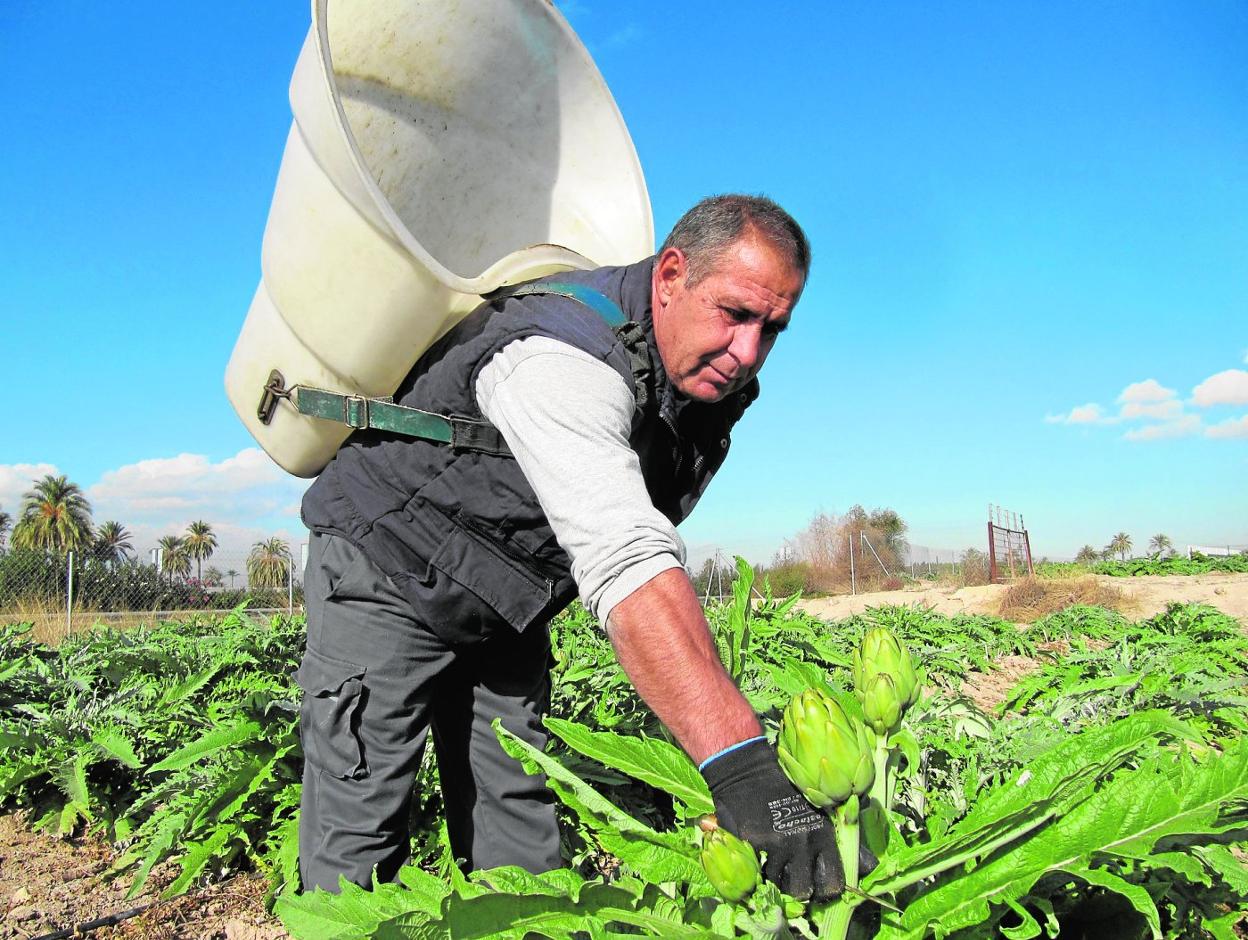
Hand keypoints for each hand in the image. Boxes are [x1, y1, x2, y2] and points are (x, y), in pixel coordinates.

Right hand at [702, 738, 873, 901]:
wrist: (749, 772)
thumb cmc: (786, 790)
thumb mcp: (819, 808)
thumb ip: (841, 836)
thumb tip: (868, 867)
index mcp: (824, 833)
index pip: (835, 882)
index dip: (828, 889)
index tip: (820, 886)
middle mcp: (805, 841)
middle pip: (810, 890)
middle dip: (805, 890)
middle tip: (798, 882)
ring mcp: (780, 843)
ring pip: (785, 886)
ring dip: (782, 883)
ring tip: (779, 872)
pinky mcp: (757, 843)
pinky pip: (763, 874)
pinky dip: (763, 873)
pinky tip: (763, 860)